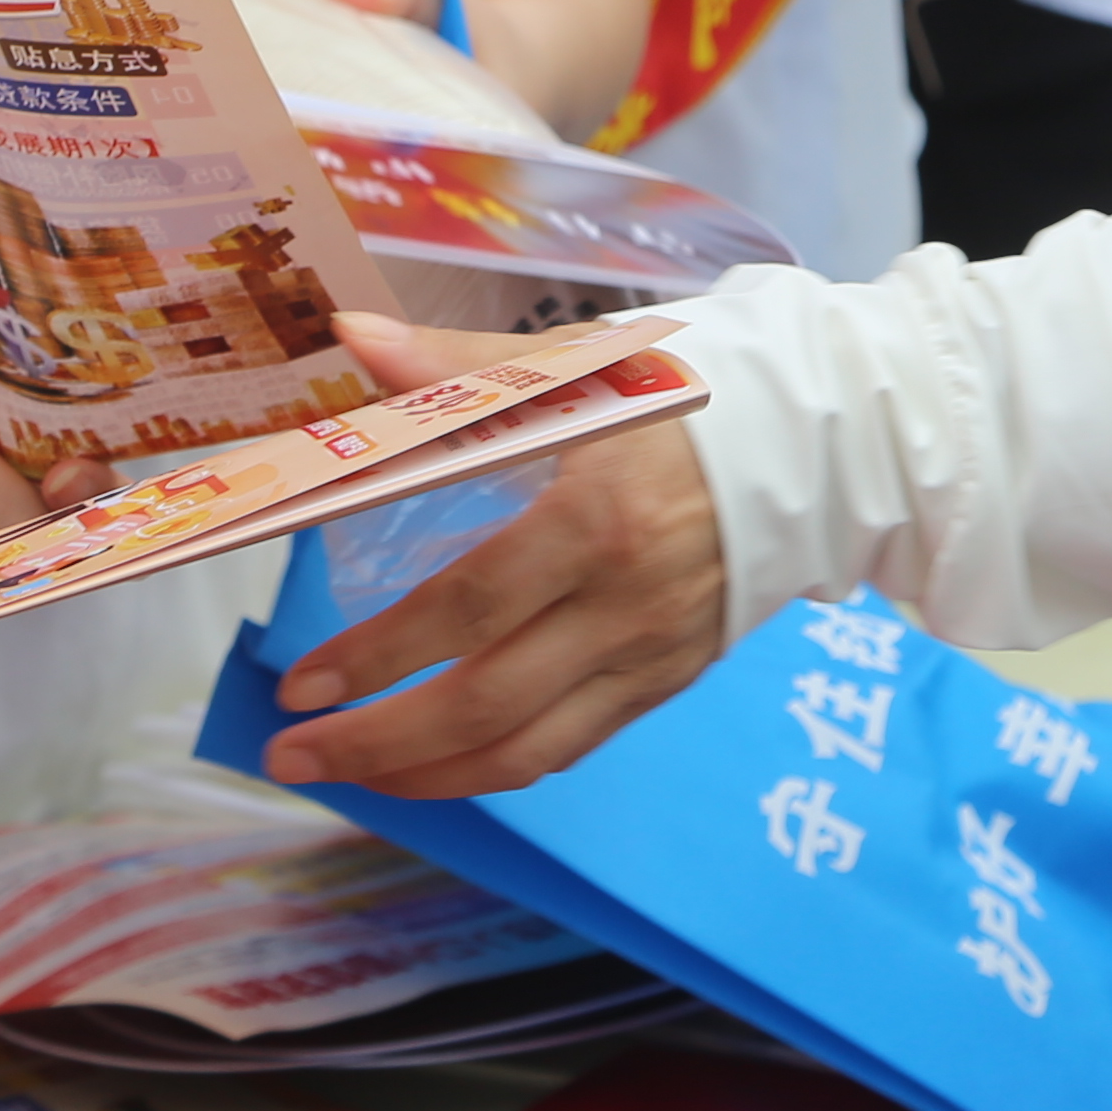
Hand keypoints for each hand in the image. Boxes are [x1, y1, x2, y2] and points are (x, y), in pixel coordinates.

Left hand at [254, 312, 728, 797]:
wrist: (818, 443)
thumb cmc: (683, 394)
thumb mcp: (576, 365)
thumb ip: (459, 365)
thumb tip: (352, 333)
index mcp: (594, 520)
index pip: (468, 607)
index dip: (379, 656)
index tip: (301, 683)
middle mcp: (623, 606)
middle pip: (486, 704)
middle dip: (377, 742)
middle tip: (293, 752)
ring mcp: (648, 657)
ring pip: (524, 752)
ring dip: (423, 777)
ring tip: (343, 775)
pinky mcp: (666, 684)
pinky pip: (568, 749)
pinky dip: (492, 768)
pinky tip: (433, 766)